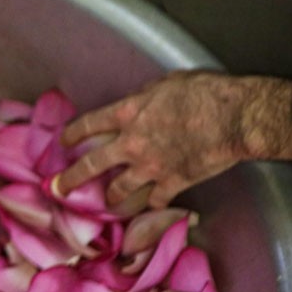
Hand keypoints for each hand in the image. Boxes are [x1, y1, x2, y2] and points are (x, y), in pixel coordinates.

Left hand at [55, 71, 253, 209]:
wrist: (234, 118)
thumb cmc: (205, 92)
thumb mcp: (167, 84)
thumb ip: (148, 97)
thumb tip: (145, 102)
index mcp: (128, 113)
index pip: (89, 124)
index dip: (72, 134)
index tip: (63, 141)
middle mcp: (131, 143)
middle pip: (91, 164)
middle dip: (71, 178)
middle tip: (58, 189)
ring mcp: (150, 167)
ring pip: (119, 189)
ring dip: (111, 197)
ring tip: (108, 202)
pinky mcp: (172, 183)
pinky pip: (155, 201)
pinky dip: (152, 205)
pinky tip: (150, 208)